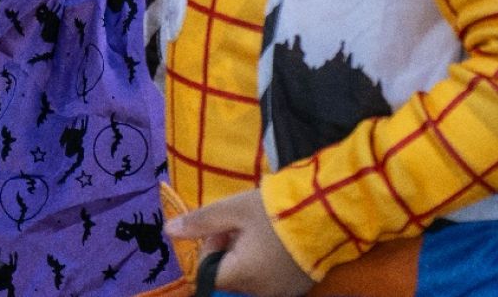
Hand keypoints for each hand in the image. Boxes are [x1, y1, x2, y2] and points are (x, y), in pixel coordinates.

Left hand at [165, 190, 310, 296]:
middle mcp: (260, 292)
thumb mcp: (234, 209)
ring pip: (250, 278)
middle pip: (229, 277)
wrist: (328, 214)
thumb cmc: (276, 211)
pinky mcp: (298, 288)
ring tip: (262, 232)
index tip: (222, 229)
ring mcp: (281, 293)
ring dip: (247, 257)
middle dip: (228, 251)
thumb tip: (169, 231)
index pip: (207, 274)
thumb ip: (200, 222)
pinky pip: (270, 280)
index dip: (209, 250)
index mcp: (240, 276)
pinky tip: (277, 243)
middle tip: (242, 226)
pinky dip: (267, 264)